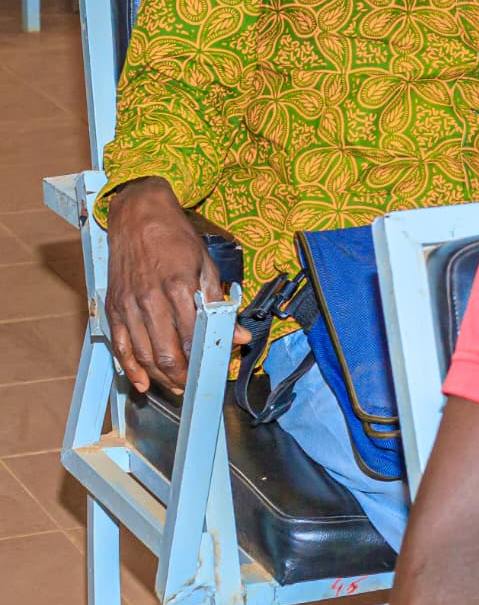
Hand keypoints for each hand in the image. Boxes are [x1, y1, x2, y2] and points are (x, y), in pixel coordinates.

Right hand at [104, 179, 237, 394]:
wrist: (138, 216)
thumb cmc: (176, 238)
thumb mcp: (206, 264)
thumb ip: (219, 303)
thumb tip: (238, 334)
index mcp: (180, 288)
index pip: (194, 337)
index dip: (204, 360)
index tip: (214, 371)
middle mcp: (151, 300)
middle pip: (167, 353)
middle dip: (182, 376)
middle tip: (194, 387)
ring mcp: (129, 305)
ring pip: (144, 354)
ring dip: (159, 377)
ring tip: (175, 388)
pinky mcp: (114, 307)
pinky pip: (120, 345)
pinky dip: (130, 367)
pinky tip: (140, 382)